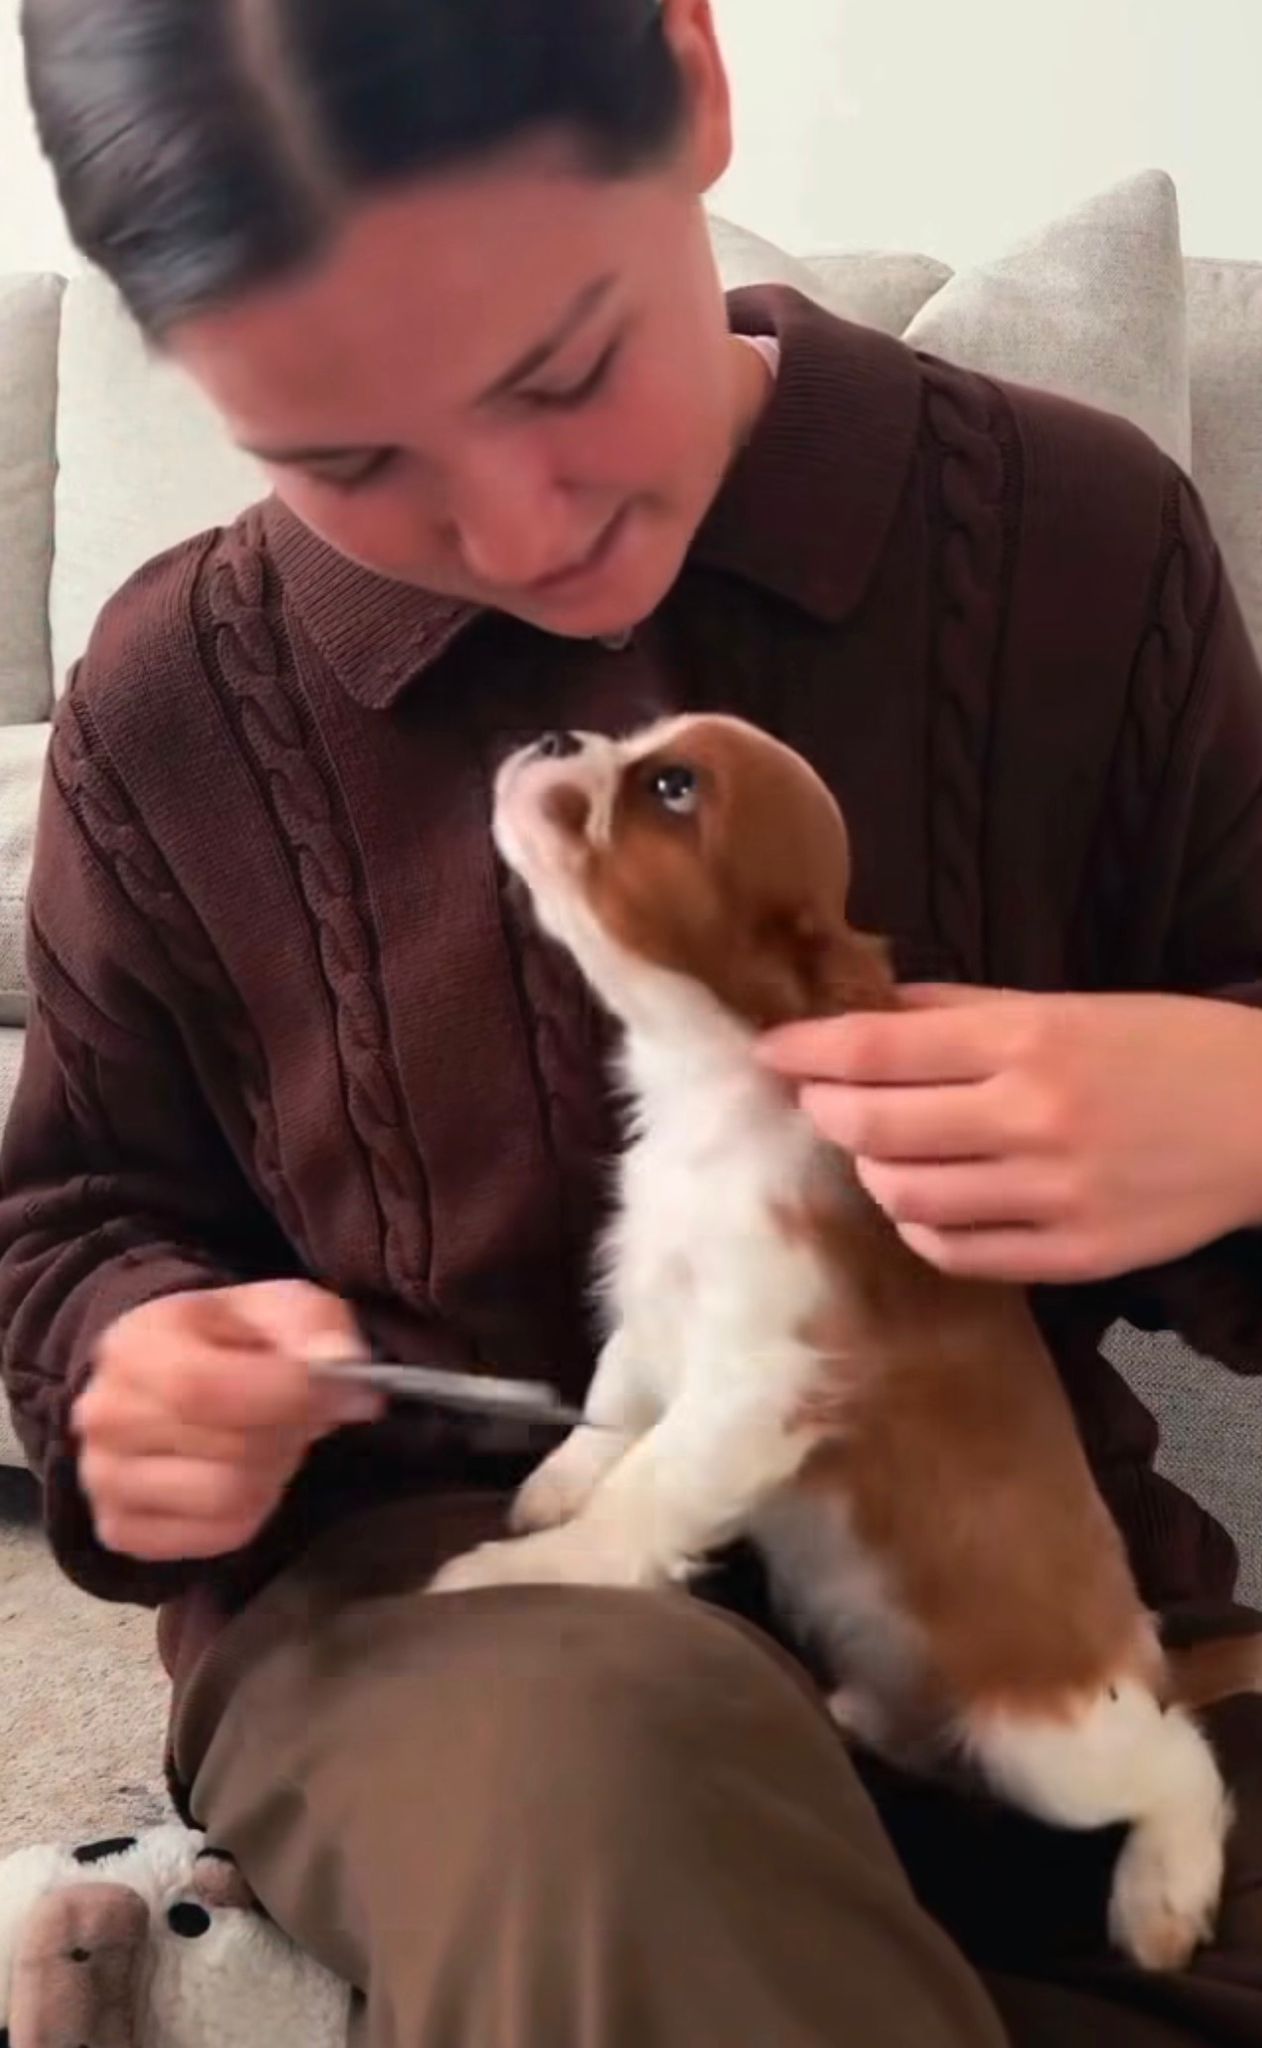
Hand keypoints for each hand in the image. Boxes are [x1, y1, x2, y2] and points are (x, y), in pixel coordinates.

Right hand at [75, 1281, 381, 1562]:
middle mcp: (105, 1416)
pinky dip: (253, 1511)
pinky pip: (219, 1537)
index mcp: (135, 1344)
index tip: (342, 1392)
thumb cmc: (235, 1339)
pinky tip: (246, 1473)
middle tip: (305, 1412)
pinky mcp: (122, 1529)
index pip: (203, 1387)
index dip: (285, 1397)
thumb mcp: (282, 1307)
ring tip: (273, 1439)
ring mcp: (104, 1479)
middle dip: (291, 1432)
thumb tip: (339, 1362)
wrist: (176, 1377)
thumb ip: (315, 1324)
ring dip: (275, 1472)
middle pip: (229, 1451)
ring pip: (229, 1500)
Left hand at [762, 988, 1261, 1283]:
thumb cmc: (1166, 1048)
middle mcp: (1033, 1118)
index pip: (877, 1050)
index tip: (769, 1051)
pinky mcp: (1074, 1256)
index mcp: (1029, 1040)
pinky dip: (920, 1226)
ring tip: (877, 1147)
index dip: (806, 1052)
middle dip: (826, 1111)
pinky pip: (957, 1252)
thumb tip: (870, 1012)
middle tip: (819, 1100)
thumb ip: (963, 1011)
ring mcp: (1053, 1196)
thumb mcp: (1068, 1005)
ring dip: (870, 1169)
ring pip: (905, 1196)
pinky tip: (923, 1202)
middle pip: (875, 1127)